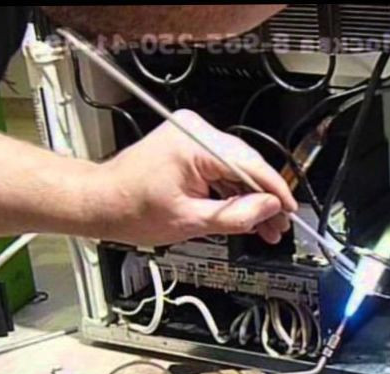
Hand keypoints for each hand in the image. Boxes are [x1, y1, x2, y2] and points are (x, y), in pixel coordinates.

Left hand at [90, 109, 297, 246]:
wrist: (100, 202)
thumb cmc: (129, 208)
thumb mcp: (190, 221)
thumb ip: (236, 215)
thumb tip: (269, 208)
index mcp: (194, 144)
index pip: (250, 165)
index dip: (276, 191)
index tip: (290, 211)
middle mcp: (195, 131)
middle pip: (246, 164)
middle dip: (264, 198)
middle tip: (278, 226)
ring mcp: (191, 136)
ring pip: (236, 167)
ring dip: (249, 197)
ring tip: (263, 226)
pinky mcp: (188, 145)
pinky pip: (221, 166)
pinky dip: (231, 190)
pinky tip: (243, 212)